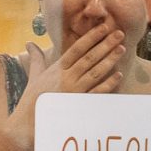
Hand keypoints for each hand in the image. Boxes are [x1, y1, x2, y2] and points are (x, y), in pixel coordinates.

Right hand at [5, 26, 124, 147]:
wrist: (28, 122)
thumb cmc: (32, 99)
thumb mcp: (34, 76)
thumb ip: (36, 58)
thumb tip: (29, 44)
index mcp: (57, 68)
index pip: (77, 49)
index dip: (91, 37)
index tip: (103, 28)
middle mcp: (66, 77)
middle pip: (89, 57)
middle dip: (105, 44)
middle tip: (119, 33)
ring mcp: (74, 91)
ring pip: (95, 72)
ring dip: (109, 60)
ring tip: (121, 49)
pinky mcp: (79, 104)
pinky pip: (97, 92)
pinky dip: (108, 83)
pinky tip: (118, 75)